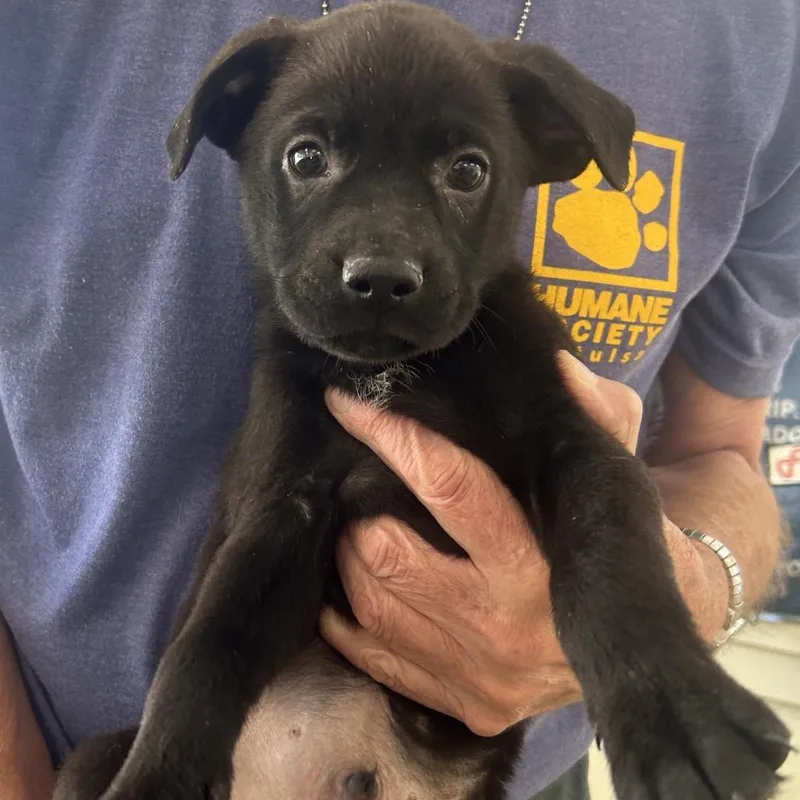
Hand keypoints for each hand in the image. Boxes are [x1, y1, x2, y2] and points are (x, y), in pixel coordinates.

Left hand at [320, 352, 720, 734]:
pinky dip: (347, 619)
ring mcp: (481, 675)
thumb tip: (557, 366)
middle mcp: (506, 629)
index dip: (392, 437)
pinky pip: (378, 660)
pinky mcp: (467, 705)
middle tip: (354, 479)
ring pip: (375, 604)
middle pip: (391, 554)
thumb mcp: (618, 477)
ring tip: (351, 522)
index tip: (348, 404)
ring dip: (349, 555)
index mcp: (542, 566)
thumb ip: (599, 418)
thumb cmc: (619, 543)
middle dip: (360, 508)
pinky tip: (344, 585)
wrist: (643, 638)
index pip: (450, 488)